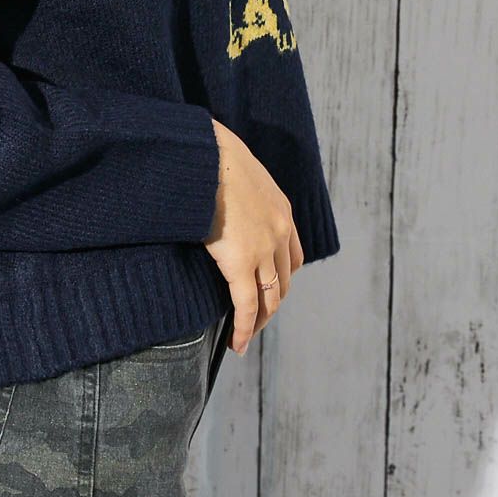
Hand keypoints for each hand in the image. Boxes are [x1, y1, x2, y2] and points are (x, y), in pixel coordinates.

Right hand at [203, 118, 304, 354]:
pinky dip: (245, 328)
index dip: (280, 278)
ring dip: (260, 321)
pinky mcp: (241, 262)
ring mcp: (263, 249)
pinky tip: (238, 343)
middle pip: (283, 282)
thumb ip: (234, 191)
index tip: (267, 292)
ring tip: (245, 337)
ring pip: (269, 298)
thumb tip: (211, 193)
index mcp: (281, 210)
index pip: (291, 257)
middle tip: (256, 321)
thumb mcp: (235, 171)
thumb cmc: (209, 154)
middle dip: (271, 305)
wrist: (206, 153)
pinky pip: (246, 305)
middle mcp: (280, 232)